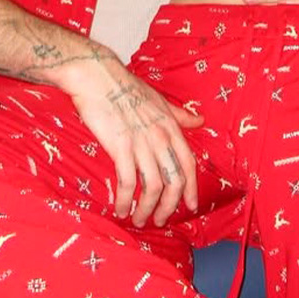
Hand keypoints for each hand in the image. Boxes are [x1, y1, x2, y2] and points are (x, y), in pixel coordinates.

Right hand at [64, 49, 202, 227]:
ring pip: (153, 186)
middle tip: (161, 220)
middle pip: (174, 180)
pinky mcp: (120, 147)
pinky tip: (121, 209)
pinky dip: (126, 200)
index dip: (191, 188)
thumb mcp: (158, 100)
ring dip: (147, 208)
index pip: (189, 163)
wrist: (98, 77)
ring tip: (139, 219)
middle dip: (170, 206)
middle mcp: (160, 136)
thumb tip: (200, 121)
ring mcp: (141, 142)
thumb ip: (179, 115)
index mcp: (170, 125)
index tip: (191, 206)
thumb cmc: (125, 87)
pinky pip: (128, 182)